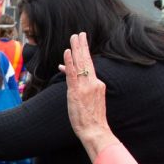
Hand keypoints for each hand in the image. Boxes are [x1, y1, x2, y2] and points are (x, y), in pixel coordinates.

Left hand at [61, 32, 115, 160]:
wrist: (95, 130)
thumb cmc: (91, 119)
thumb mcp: (87, 100)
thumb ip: (78, 86)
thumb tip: (66, 73)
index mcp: (97, 84)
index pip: (89, 66)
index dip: (84, 53)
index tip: (81, 42)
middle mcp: (93, 83)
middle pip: (87, 61)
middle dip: (83, 46)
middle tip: (80, 33)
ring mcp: (86, 87)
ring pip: (81, 64)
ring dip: (77, 49)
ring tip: (75, 37)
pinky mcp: (77, 92)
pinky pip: (73, 74)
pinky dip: (70, 62)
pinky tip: (68, 52)